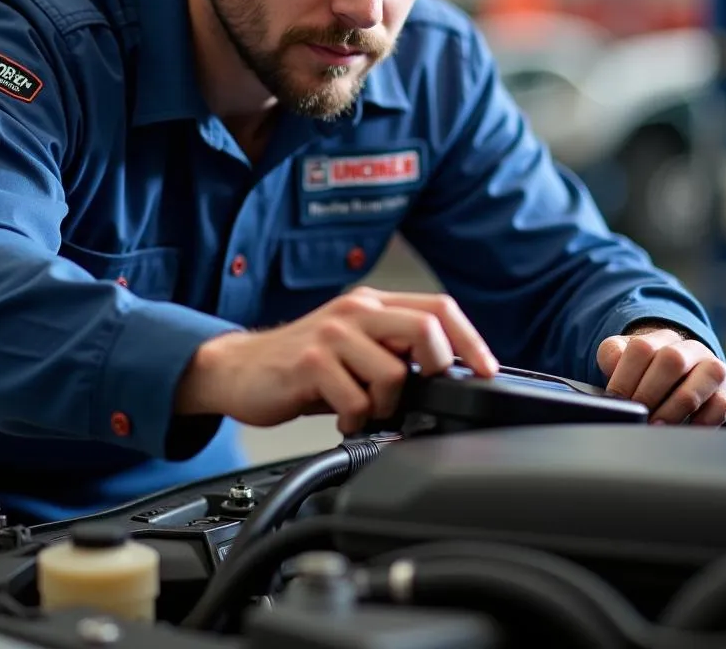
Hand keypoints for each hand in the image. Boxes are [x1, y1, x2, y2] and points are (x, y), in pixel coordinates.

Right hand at [176, 286, 498, 434]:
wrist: (238, 369)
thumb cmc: (302, 364)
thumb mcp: (354, 348)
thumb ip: (394, 352)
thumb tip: (449, 378)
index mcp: (373, 304)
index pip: (438, 308)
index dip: (470, 340)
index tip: (486, 371)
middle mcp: (356, 310)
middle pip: (426, 329)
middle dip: (437, 369)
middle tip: (419, 396)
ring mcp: (333, 333)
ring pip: (394, 373)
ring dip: (387, 405)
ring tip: (365, 409)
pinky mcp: (311, 361)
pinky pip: (357, 399)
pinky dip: (356, 419)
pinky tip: (341, 416)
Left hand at [596, 328, 725, 424]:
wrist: (674, 378)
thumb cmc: (642, 369)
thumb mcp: (622, 357)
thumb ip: (612, 358)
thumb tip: (612, 375)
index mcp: (661, 337)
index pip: (642, 348)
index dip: (625, 376)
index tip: (615, 398)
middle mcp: (691, 349)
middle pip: (673, 360)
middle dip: (650, 392)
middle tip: (636, 413)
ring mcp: (712, 371)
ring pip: (703, 378)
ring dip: (675, 407)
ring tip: (655, 426)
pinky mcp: (724, 395)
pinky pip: (721, 405)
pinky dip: (702, 420)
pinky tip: (682, 430)